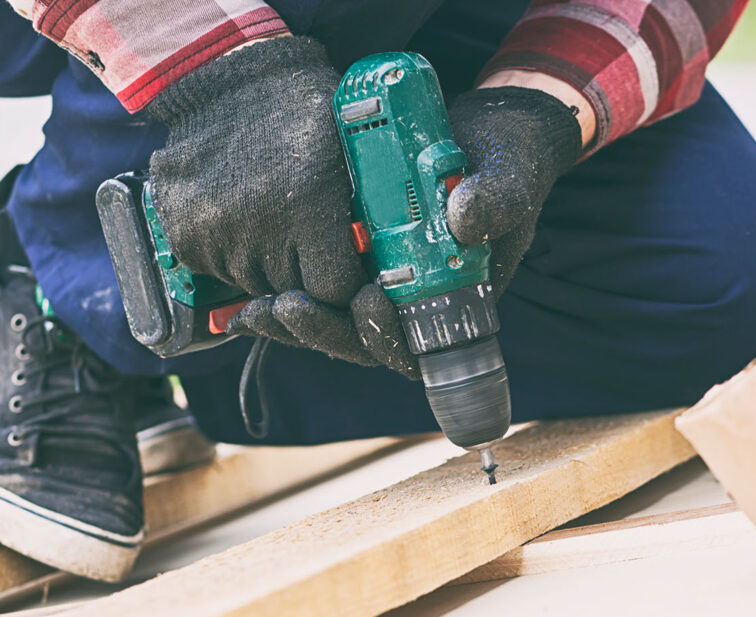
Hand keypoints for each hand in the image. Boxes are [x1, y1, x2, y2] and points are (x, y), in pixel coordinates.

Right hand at [147, 36, 364, 304]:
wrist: (227, 82)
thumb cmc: (301, 113)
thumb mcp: (350, 152)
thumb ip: (368, 212)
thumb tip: (391, 259)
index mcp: (307, 211)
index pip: (334, 291)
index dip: (343, 280)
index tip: (344, 261)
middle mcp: (258, 233)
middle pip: (295, 292)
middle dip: (306, 270)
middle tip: (305, 229)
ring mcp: (217, 240)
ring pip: (257, 284)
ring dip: (268, 262)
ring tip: (271, 213)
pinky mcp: (187, 241)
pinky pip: (221, 271)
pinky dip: (234, 252)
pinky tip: (242, 213)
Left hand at [228, 84, 582, 378]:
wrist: (489, 132)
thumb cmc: (509, 159)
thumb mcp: (511, 173)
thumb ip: (497, 198)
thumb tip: (465, 219)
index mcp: (462, 296)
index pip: (421, 345)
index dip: (389, 337)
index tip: (366, 301)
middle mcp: (419, 299)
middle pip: (366, 341)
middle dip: (325, 331)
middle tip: (286, 307)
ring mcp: (386, 279)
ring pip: (336, 321)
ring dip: (297, 322)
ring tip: (257, 308)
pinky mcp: (357, 256)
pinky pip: (319, 289)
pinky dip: (285, 292)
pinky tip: (244, 300)